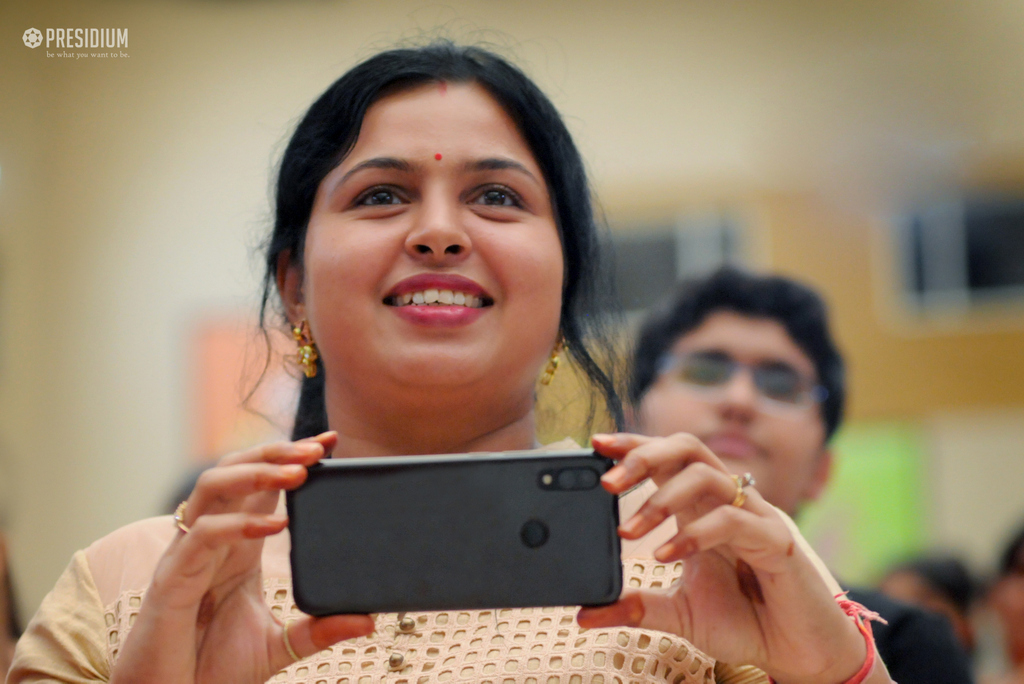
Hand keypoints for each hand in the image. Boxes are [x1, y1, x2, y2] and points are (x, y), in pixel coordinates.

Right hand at [111, 433, 373, 683]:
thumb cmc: (211, 669)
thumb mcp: (277, 646)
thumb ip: (319, 630)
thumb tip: (369, 620)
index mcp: (235, 546)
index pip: (262, 486)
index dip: (290, 459)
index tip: (331, 443)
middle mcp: (210, 540)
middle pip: (233, 471)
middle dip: (274, 454)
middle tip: (318, 449)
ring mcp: (188, 556)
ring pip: (211, 488)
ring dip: (254, 473)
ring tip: (297, 472)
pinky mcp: (171, 580)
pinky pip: (201, 536)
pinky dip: (238, 525)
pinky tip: (274, 526)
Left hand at [578, 433, 882, 683]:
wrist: (796, 654)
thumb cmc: (745, 622)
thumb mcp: (679, 614)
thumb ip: (636, 607)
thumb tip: (586, 614)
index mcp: (701, 509)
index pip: (667, 459)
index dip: (634, 446)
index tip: (597, 445)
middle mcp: (727, 503)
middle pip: (686, 448)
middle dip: (643, 456)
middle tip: (607, 484)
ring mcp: (754, 517)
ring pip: (707, 475)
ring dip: (661, 498)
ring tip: (630, 531)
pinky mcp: (776, 541)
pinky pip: (733, 521)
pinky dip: (695, 534)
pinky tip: (667, 555)